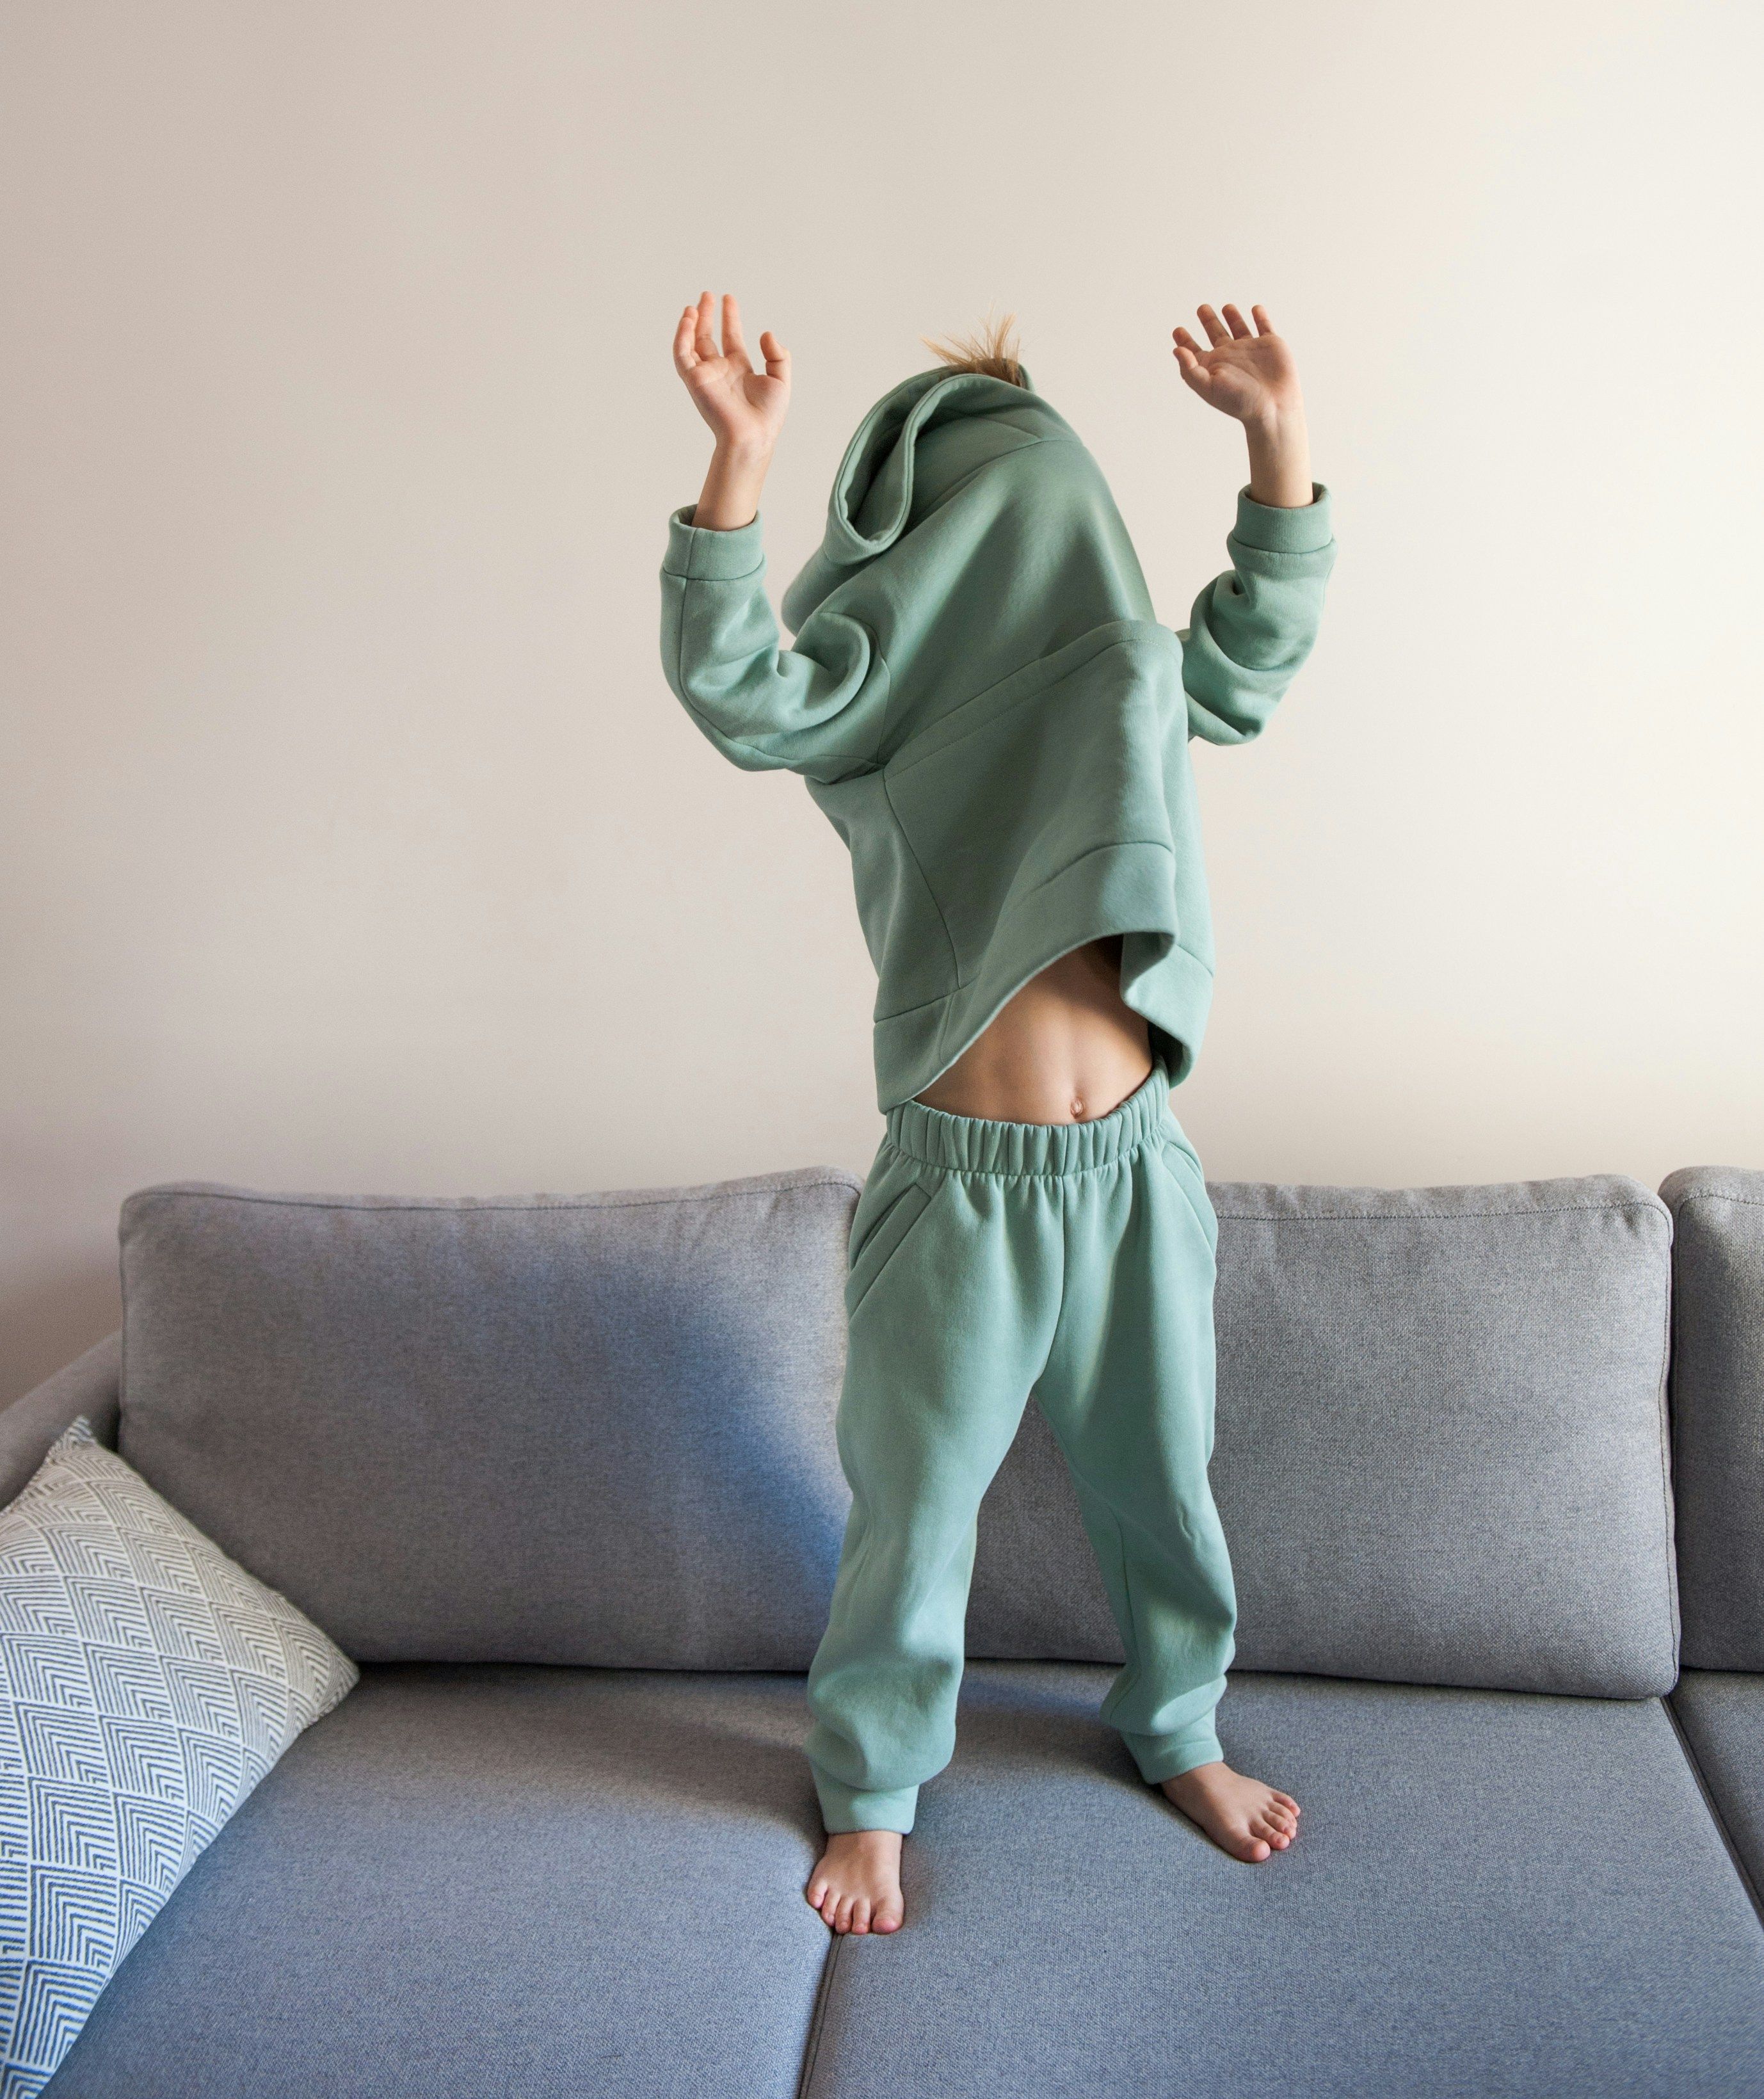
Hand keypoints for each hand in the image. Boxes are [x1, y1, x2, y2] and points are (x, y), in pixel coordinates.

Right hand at [673, 291, 790, 457]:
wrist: (752, 436)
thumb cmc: (768, 416)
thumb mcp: (780, 380)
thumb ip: (777, 356)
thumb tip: (766, 333)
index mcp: (739, 369)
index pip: (731, 338)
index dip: (730, 318)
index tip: (728, 299)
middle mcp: (720, 371)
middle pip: (708, 337)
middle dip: (708, 315)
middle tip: (707, 295)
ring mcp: (706, 375)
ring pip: (692, 344)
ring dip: (691, 324)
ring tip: (694, 306)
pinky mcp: (694, 381)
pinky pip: (682, 355)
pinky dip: (682, 336)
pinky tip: (688, 319)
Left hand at [1171, 303, 1301, 426]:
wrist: (1273, 406)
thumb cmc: (1239, 401)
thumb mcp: (1209, 386)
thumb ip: (1190, 369)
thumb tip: (1176, 351)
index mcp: (1214, 367)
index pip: (1195, 352)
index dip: (1185, 341)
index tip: (1177, 331)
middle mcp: (1230, 357)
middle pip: (1216, 334)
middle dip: (1209, 321)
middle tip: (1202, 308)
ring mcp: (1250, 350)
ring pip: (1239, 328)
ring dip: (1233, 317)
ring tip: (1225, 307)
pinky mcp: (1270, 344)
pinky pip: (1264, 327)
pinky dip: (1260, 317)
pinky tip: (1255, 309)